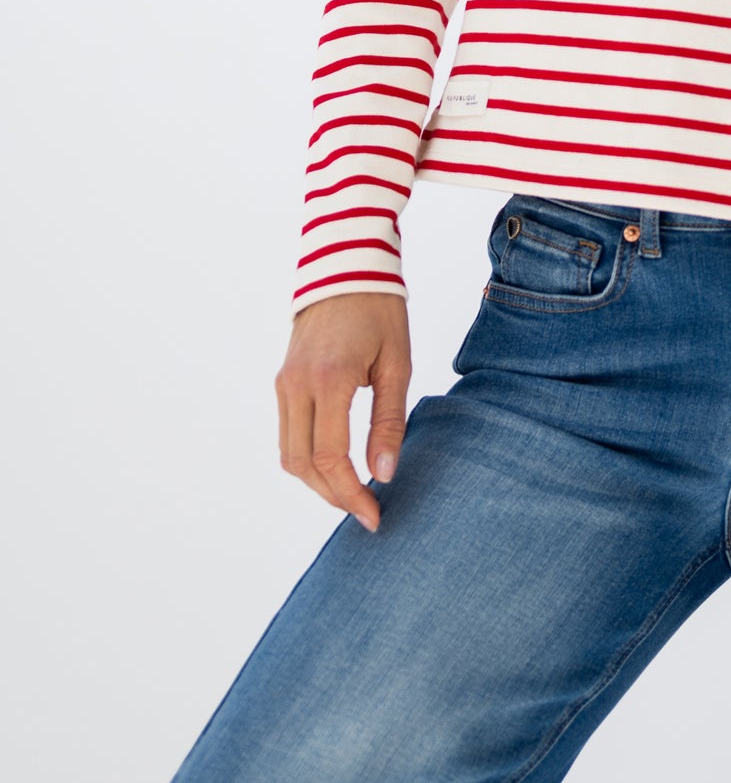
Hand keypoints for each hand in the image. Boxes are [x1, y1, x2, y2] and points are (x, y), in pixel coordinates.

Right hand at [275, 292, 411, 531]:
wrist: (345, 266)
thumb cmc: (380, 311)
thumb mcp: (396, 364)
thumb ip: (389, 421)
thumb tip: (383, 474)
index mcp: (329, 380)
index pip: (331, 458)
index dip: (351, 494)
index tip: (375, 515)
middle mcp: (297, 386)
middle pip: (304, 465)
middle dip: (334, 496)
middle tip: (366, 513)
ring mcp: (284, 384)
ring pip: (289, 455)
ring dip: (318, 482)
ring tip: (352, 495)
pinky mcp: (282, 381)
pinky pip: (288, 434)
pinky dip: (308, 458)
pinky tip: (336, 466)